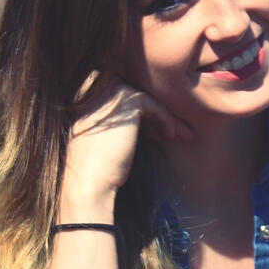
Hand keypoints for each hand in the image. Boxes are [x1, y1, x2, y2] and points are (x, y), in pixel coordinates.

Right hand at [62, 74, 192, 209]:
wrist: (90, 180)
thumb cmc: (99, 166)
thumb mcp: (107, 136)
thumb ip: (119, 120)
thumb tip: (147, 115)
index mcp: (86, 96)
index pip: (124, 100)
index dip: (143, 117)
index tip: (157, 135)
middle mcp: (94, 88)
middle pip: (137, 97)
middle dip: (159, 116)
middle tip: (177, 133)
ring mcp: (110, 92)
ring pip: (148, 101)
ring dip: (167, 118)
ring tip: (182, 136)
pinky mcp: (125, 100)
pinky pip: (153, 105)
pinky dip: (165, 119)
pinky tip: (170, 135)